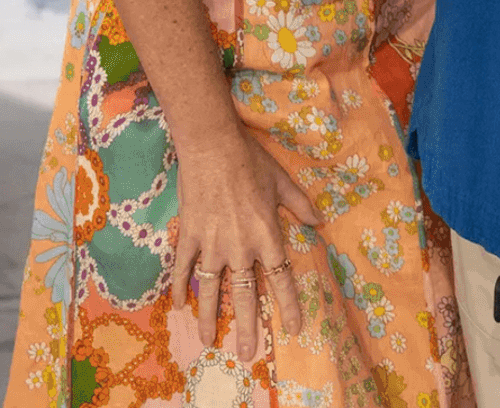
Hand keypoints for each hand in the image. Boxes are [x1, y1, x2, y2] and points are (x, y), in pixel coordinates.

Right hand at [172, 131, 321, 361]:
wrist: (212, 146)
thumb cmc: (250, 161)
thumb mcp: (282, 181)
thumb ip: (300, 205)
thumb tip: (320, 221)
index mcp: (266, 235)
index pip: (280, 278)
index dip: (288, 304)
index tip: (294, 328)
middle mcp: (240, 247)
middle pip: (244, 294)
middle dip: (247, 327)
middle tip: (247, 354)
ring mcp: (212, 244)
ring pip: (211, 289)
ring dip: (210, 318)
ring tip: (208, 342)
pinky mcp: (190, 235)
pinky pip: (183, 267)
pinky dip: (180, 287)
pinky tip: (178, 306)